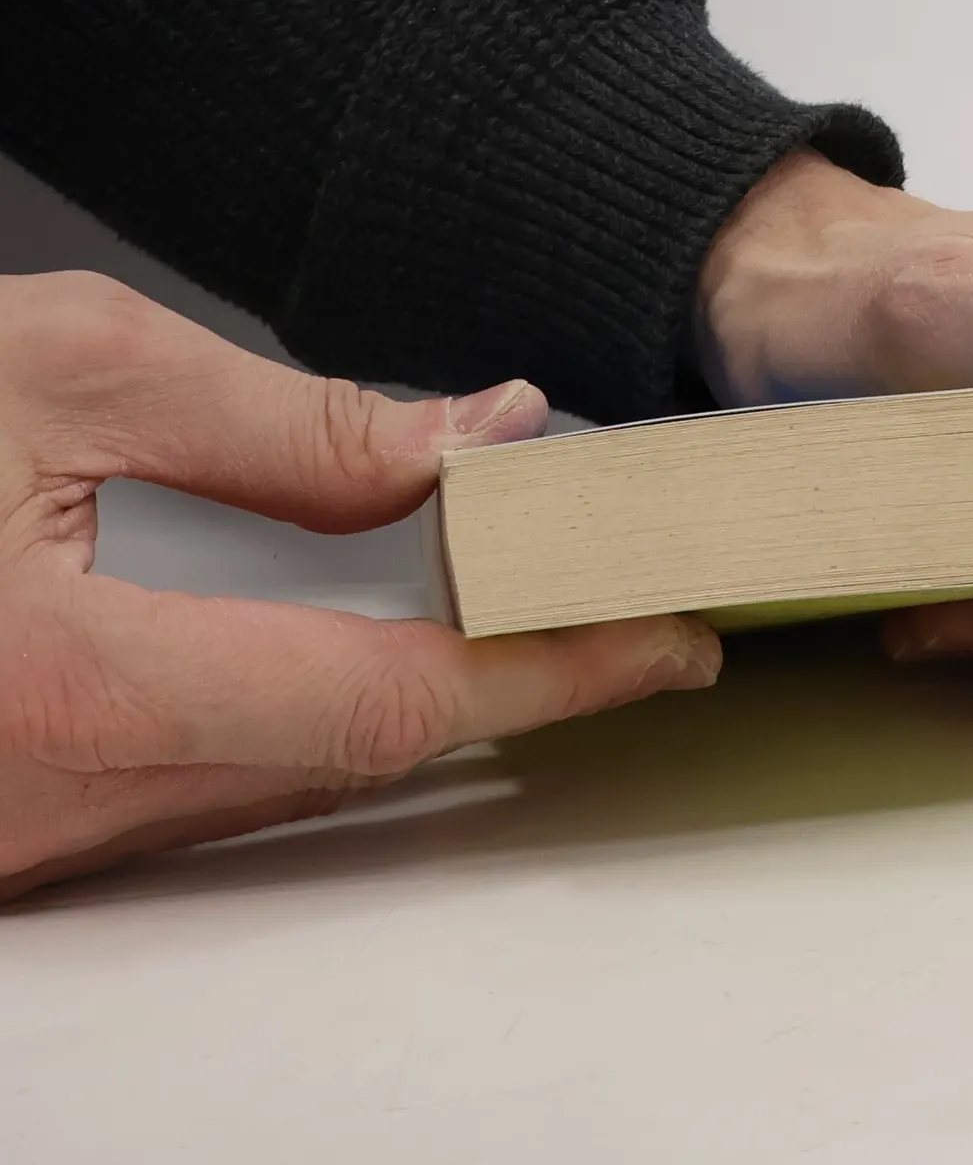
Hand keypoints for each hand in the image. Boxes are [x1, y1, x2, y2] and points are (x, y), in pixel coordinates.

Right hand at [0, 272, 718, 901]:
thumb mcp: (67, 373)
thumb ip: (291, 424)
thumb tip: (480, 438)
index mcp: (71, 685)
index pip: (392, 699)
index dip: (553, 667)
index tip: (668, 636)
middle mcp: (56, 802)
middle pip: (361, 748)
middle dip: (515, 675)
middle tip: (631, 602)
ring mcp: (33, 840)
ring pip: (296, 775)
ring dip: (430, 691)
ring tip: (541, 605)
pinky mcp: (23, 829)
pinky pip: (216, 782)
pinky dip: (322, 710)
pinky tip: (382, 638)